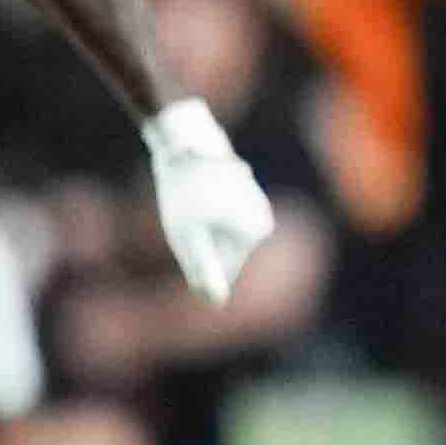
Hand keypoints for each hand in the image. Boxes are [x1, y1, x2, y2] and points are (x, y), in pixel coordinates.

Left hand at [142, 98, 275, 303]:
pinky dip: (198, 214)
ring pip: (215, 235)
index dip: (195, 263)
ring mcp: (253, 205)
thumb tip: (216, 304)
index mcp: (257, 231)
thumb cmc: (185, 190)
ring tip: (190, 203)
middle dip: (197, 243)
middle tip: (185, 215)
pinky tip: (194, 193)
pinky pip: (214, 219)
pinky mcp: (239, 193)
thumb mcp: (188, 236)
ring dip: (196, 228)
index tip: (186, 232)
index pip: (223, 271)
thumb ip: (203, 270)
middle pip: (220, 252)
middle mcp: (263, 218)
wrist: (183, 141)